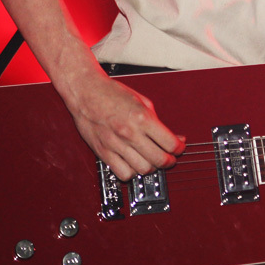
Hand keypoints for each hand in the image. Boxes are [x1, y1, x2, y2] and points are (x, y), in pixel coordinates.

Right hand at [57, 68, 184, 180]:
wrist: (86, 92)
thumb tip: (173, 137)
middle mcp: (129, 133)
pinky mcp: (103, 152)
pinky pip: (123, 173)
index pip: (170, 143)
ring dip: (152, 168)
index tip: (179, 148)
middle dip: (169, 161)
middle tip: (170, 158)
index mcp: (142, 118)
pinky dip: (132, 173)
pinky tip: (134, 164)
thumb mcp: (142, 101)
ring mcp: (115, 144)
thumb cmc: (112, 93)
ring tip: (152, 161)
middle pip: (159, 159)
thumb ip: (157, 121)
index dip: (179, 148)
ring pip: (143, 169)